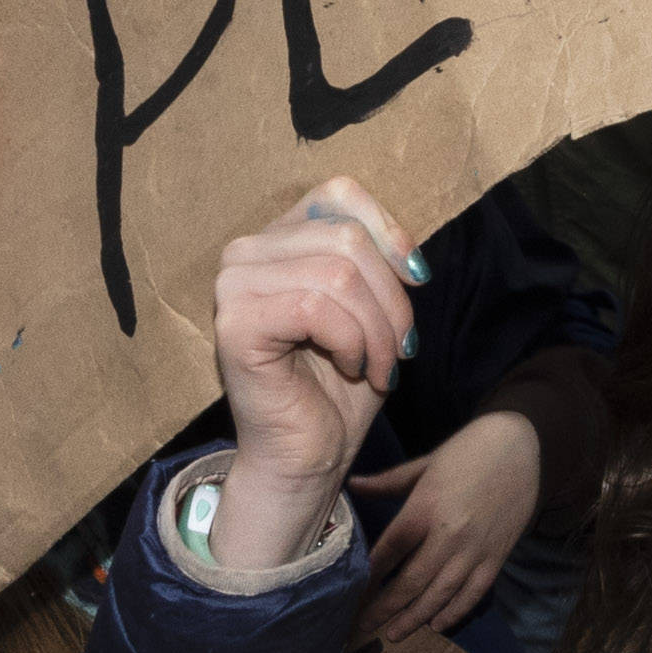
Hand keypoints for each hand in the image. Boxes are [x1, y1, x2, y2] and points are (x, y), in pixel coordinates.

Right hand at [206, 178, 426, 576]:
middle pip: (346, 237)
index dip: (389, 231)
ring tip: (383, 367)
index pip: (339, 194)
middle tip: (402, 349)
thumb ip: (377, 264)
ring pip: (337, 273)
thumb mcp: (371, 310)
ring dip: (378, 329)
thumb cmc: (339, 388)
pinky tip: (354, 369)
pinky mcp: (235, 325)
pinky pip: (315, 307)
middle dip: (392, 298)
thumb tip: (407, 251)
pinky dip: (353, 342)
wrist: (309, 458)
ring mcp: (233, 287)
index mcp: (277, 239)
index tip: (417, 280)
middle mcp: (245, 253)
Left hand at [352, 406, 540, 648]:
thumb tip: (352, 486)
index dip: (369, 576)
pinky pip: (474, 593)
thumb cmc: (468, 451)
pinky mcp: (496, 557)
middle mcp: (448, 534)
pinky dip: (455, 612)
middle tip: (364, 628)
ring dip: (415, 618)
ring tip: (394, 634)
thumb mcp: (425, 463)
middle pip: (411, 581)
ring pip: (441, 594)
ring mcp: (475, 550)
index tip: (352, 594)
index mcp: (425, 507)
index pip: (389, 551)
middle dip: (385, 608)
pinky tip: (437, 625)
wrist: (523, 446)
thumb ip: (388, 482)